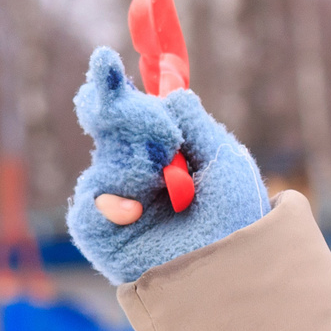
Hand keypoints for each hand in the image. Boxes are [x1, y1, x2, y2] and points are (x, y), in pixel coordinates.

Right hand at [65, 48, 268, 285]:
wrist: (231, 270)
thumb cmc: (238, 223)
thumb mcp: (227, 162)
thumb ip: (196, 124)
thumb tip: (170, 92)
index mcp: (166, 155)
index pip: (133, 113)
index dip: (117, 88)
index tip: (106, 60)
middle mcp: (137, 174)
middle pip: (107, 125)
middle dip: (119, 109)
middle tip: (131, 104)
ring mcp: (116, 201)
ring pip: (105, 158)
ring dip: (135, 161)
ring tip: (172, 184)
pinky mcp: (98, 231)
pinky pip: (91, 199)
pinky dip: (115, 197)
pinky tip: (136, 209)